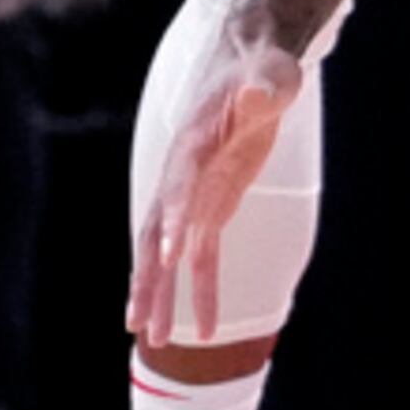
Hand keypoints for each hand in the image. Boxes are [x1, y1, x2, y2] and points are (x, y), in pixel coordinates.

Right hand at [129, 39, 304, 346]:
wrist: (251, 69)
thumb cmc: (264, 72)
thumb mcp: (271, 76)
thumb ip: (264, 89)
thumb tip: (259, 91)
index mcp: (193, 146)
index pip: (179, 187)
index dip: (173, 219)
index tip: (166, 255)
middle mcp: (183, 178)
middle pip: (156, 234)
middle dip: (148, 278)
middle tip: (138, 322)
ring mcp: (194, 198)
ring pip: (168, 256)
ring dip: (162, 296)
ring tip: (153, 340)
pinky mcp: (211, 210)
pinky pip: (202, 257)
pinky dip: (202, 289)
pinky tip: (206, 328)